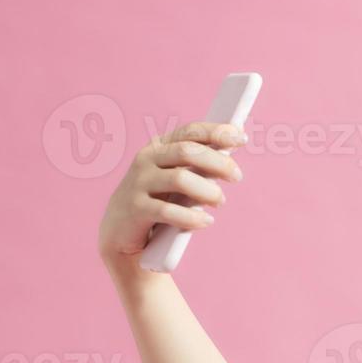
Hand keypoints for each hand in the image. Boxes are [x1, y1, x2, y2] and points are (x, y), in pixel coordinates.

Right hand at [97, 121, 246, 267]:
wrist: (120, 230)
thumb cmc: (158, 200)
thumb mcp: (179, 179)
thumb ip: (200, 166)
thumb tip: (231, 149)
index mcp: (159, 148)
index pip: (190, 132)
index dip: (216, 132)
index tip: (241, 137)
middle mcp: (146, 160)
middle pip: (187, 151)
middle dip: (218, 162)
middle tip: (237, 176)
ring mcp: (139, 183)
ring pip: (179, 179)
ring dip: (208, 191)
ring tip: (220, 202)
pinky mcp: (136, 209)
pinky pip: (168, 211)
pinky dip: (192, 217)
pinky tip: (205, 221)